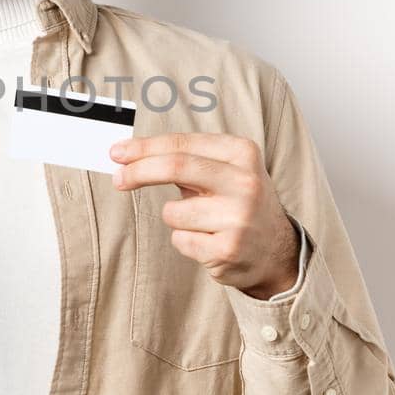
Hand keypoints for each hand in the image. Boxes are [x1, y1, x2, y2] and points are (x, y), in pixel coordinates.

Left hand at [109, 132, 298, 299]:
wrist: (276, 249)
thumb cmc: (238, 202)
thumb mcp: (224, 170)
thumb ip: (185, 160)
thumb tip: (130, 156)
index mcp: (242, 153)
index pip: (181, 145)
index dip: (144, 148)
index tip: (118, 152)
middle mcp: (245, 182)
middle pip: (176, 167)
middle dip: (139, 171)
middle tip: (118, 178)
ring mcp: (239, 217)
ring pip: (173, 212)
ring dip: (176, 218)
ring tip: (203, 222)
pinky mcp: (229, 249)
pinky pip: (180, 240)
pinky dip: (185, 241)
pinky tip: (210, 241)